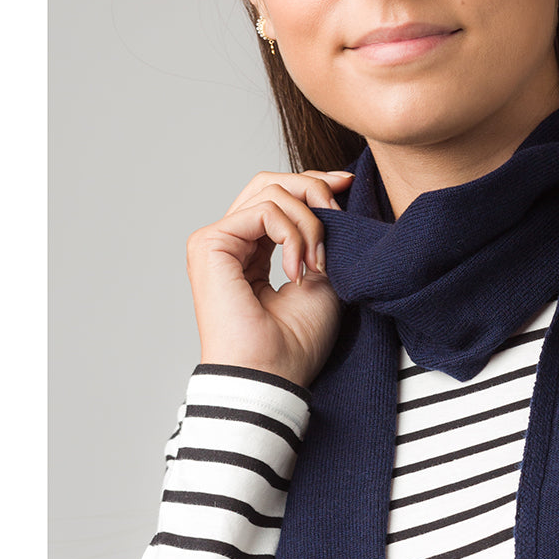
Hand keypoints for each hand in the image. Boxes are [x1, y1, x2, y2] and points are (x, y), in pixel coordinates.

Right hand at [186, 168, 354, 390]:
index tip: (348, 186)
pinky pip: (265, 210)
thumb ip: (320, 238)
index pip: (278, 197)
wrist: (274, 375)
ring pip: (271, 192)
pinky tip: (299, 270)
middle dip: (314, 189)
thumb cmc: (296, 342)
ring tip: (318, 264)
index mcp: (251, 251)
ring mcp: (216, 242)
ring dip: (309, 223)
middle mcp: (230, 243)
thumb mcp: (322, 278)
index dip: (315, 184)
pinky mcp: (210, 244)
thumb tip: (331, 196)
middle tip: (340, 215)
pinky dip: (293, 234)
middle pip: (270, 183)